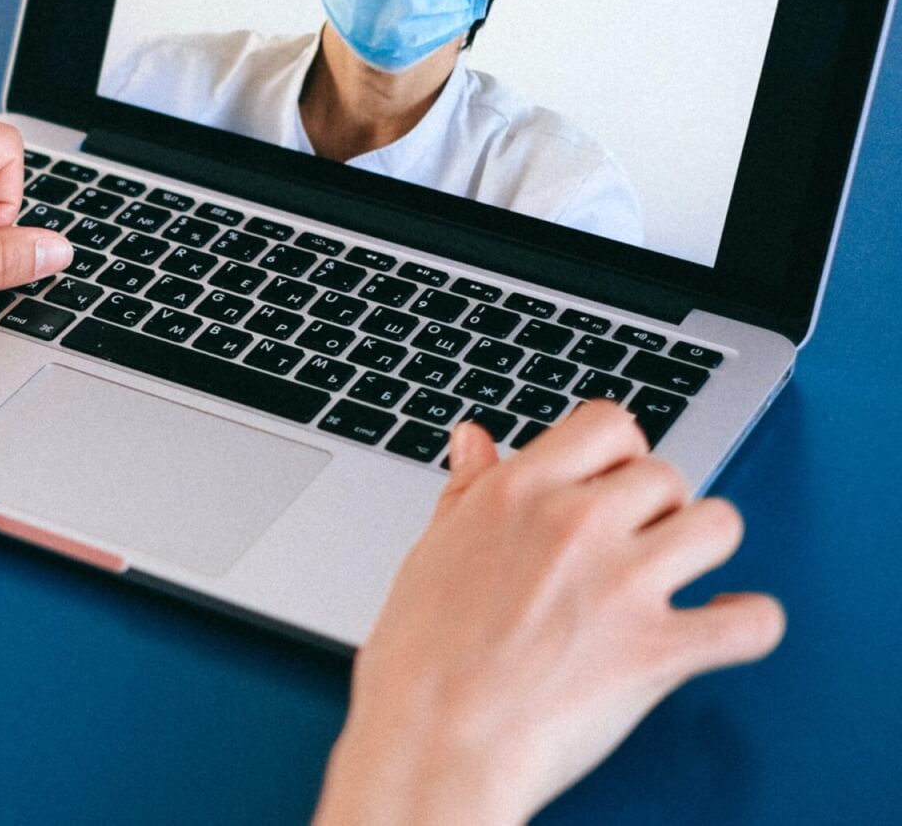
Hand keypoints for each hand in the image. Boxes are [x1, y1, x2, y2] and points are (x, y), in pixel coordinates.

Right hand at [315, 401, 784, 825]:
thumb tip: (475, 440)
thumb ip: (467, 490)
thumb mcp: (430, 553)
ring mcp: (623, 585)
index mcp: (516, 493)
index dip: (619, 454)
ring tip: (681, 576)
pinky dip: (749, 624)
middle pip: (666, 475)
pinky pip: (751, 621)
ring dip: (705, 550)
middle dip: (657, 509)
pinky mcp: (660, 651)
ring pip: (719, 526)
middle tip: (635, 546)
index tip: (613, 482)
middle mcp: (575, 524)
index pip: (607, 425)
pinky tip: (726, 626)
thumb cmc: (419, 662)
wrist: (431, 744)